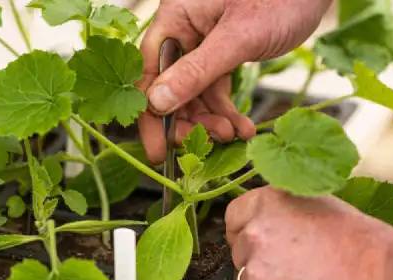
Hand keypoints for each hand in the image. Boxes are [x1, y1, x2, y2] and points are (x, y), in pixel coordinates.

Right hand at [138, 0, 332, 163]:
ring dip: (211, 119)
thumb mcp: (239, 38)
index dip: (151, 112)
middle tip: (207, 143)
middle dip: (187, 119)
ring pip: (195, 92)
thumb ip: (198, 70)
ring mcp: (205, 41)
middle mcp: (185, 29)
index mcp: (176, 16)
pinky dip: (227, 110)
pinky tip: (243, 127)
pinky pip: (216, 87)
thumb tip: (158, 102)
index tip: (159, 149)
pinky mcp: (226, 51)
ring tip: (233, 134)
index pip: (149, 69)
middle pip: (170, 85)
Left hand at [225, 187, 392, 279]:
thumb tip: (279, 224)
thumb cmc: (372, 249)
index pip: (236, 217)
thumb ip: (291, 213)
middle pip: (243, 254)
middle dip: (266, 263)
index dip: (251, 232)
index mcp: (269, 204)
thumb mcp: (325, 207)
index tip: (267, 245)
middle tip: (302, 273)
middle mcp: (254, 236)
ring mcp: (254, 275)